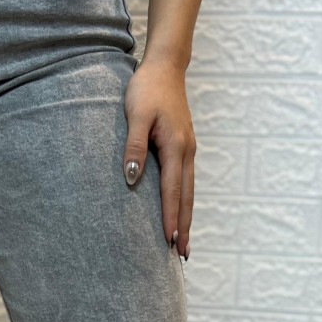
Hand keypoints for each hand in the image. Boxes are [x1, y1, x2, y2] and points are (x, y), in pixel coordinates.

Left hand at [121, 54, 195, 258]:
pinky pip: (186, 181)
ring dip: (186, 217)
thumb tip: (132, 179)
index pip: (172, 191)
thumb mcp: (136, 115)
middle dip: (184, 226)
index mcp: (176, 147)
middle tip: (183, 254)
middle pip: (186, 198)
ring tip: (183, 241)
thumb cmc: (147, 89)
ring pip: (189, 191)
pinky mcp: (184, 147)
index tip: (169, 240)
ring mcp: (188, 150)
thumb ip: (134, 147)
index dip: (170, 217)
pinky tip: (180, 211)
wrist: (165, 67)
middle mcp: (187, 152)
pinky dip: (184, 201)